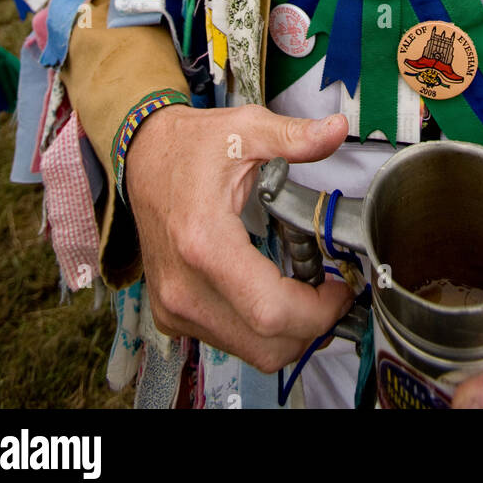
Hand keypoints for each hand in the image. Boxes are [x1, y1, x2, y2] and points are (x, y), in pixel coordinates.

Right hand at [124, 104, 353, 370]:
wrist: (142, 158)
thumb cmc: (190, 147)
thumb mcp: (246, 129)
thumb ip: (295, 137)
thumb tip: (337, 130)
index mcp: (204, 243)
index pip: (271, 310)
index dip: (318, 311)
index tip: (340, 289)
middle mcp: (184, 286)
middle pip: (266, 344)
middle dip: (312, 326)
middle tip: (331, 293)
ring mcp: (174, 306)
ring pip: (250, 353)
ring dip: (289, 332)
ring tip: (306, 293)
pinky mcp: (171, 315)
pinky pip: (228, 342)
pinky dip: (260, 331)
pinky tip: (272, 294)